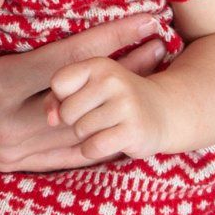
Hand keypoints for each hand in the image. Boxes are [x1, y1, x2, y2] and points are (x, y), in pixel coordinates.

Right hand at [0, 0, 164, 172]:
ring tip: (153, 82)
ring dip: (118, 108)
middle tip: (165, 48)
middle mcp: (7, 126)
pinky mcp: (6, 163)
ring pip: (80, 135)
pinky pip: (61, 158)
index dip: (108, 40)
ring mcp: (9, 151)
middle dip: (127, 74)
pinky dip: (95, 143)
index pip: (66, 63)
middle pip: (85, 101)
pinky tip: (120, 126)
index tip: (142, 18)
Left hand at [44, 54, 163, 159]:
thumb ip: (57, 99)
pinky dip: (93, 150)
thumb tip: (51, 120)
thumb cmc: (114, 101)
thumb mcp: (87, 89)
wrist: (163, 112)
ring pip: (80, 131)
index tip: (81, 99)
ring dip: (88, 136)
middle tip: (98, 116)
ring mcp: (125, 105)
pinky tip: (108, 142)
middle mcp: (113, 80)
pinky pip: (93, 147)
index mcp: (99, 65)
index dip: (62, 98)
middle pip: (67, 112)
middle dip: (76, 121)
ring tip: (107, 127)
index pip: (59, 83)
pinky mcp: (133, 130)